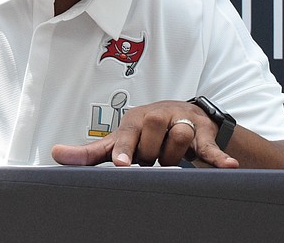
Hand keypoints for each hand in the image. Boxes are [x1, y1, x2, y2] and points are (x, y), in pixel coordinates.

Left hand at [51, 100, 238, 167]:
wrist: (183, 116)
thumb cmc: (144, 134)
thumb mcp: (117, 142)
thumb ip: (89, 152)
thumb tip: (54, 154)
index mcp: (133, 120)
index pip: (127, 136)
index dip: (125, 151)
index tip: (121, 165)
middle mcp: (156, 116)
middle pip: (152, 141)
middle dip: (152, 156)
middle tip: (153, 158)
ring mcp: (181, 122)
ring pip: (179, 140)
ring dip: (176, 157)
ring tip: (172, 157)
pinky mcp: (204, 133)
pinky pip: (210, 148)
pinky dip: (218, 158)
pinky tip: (228, 167)